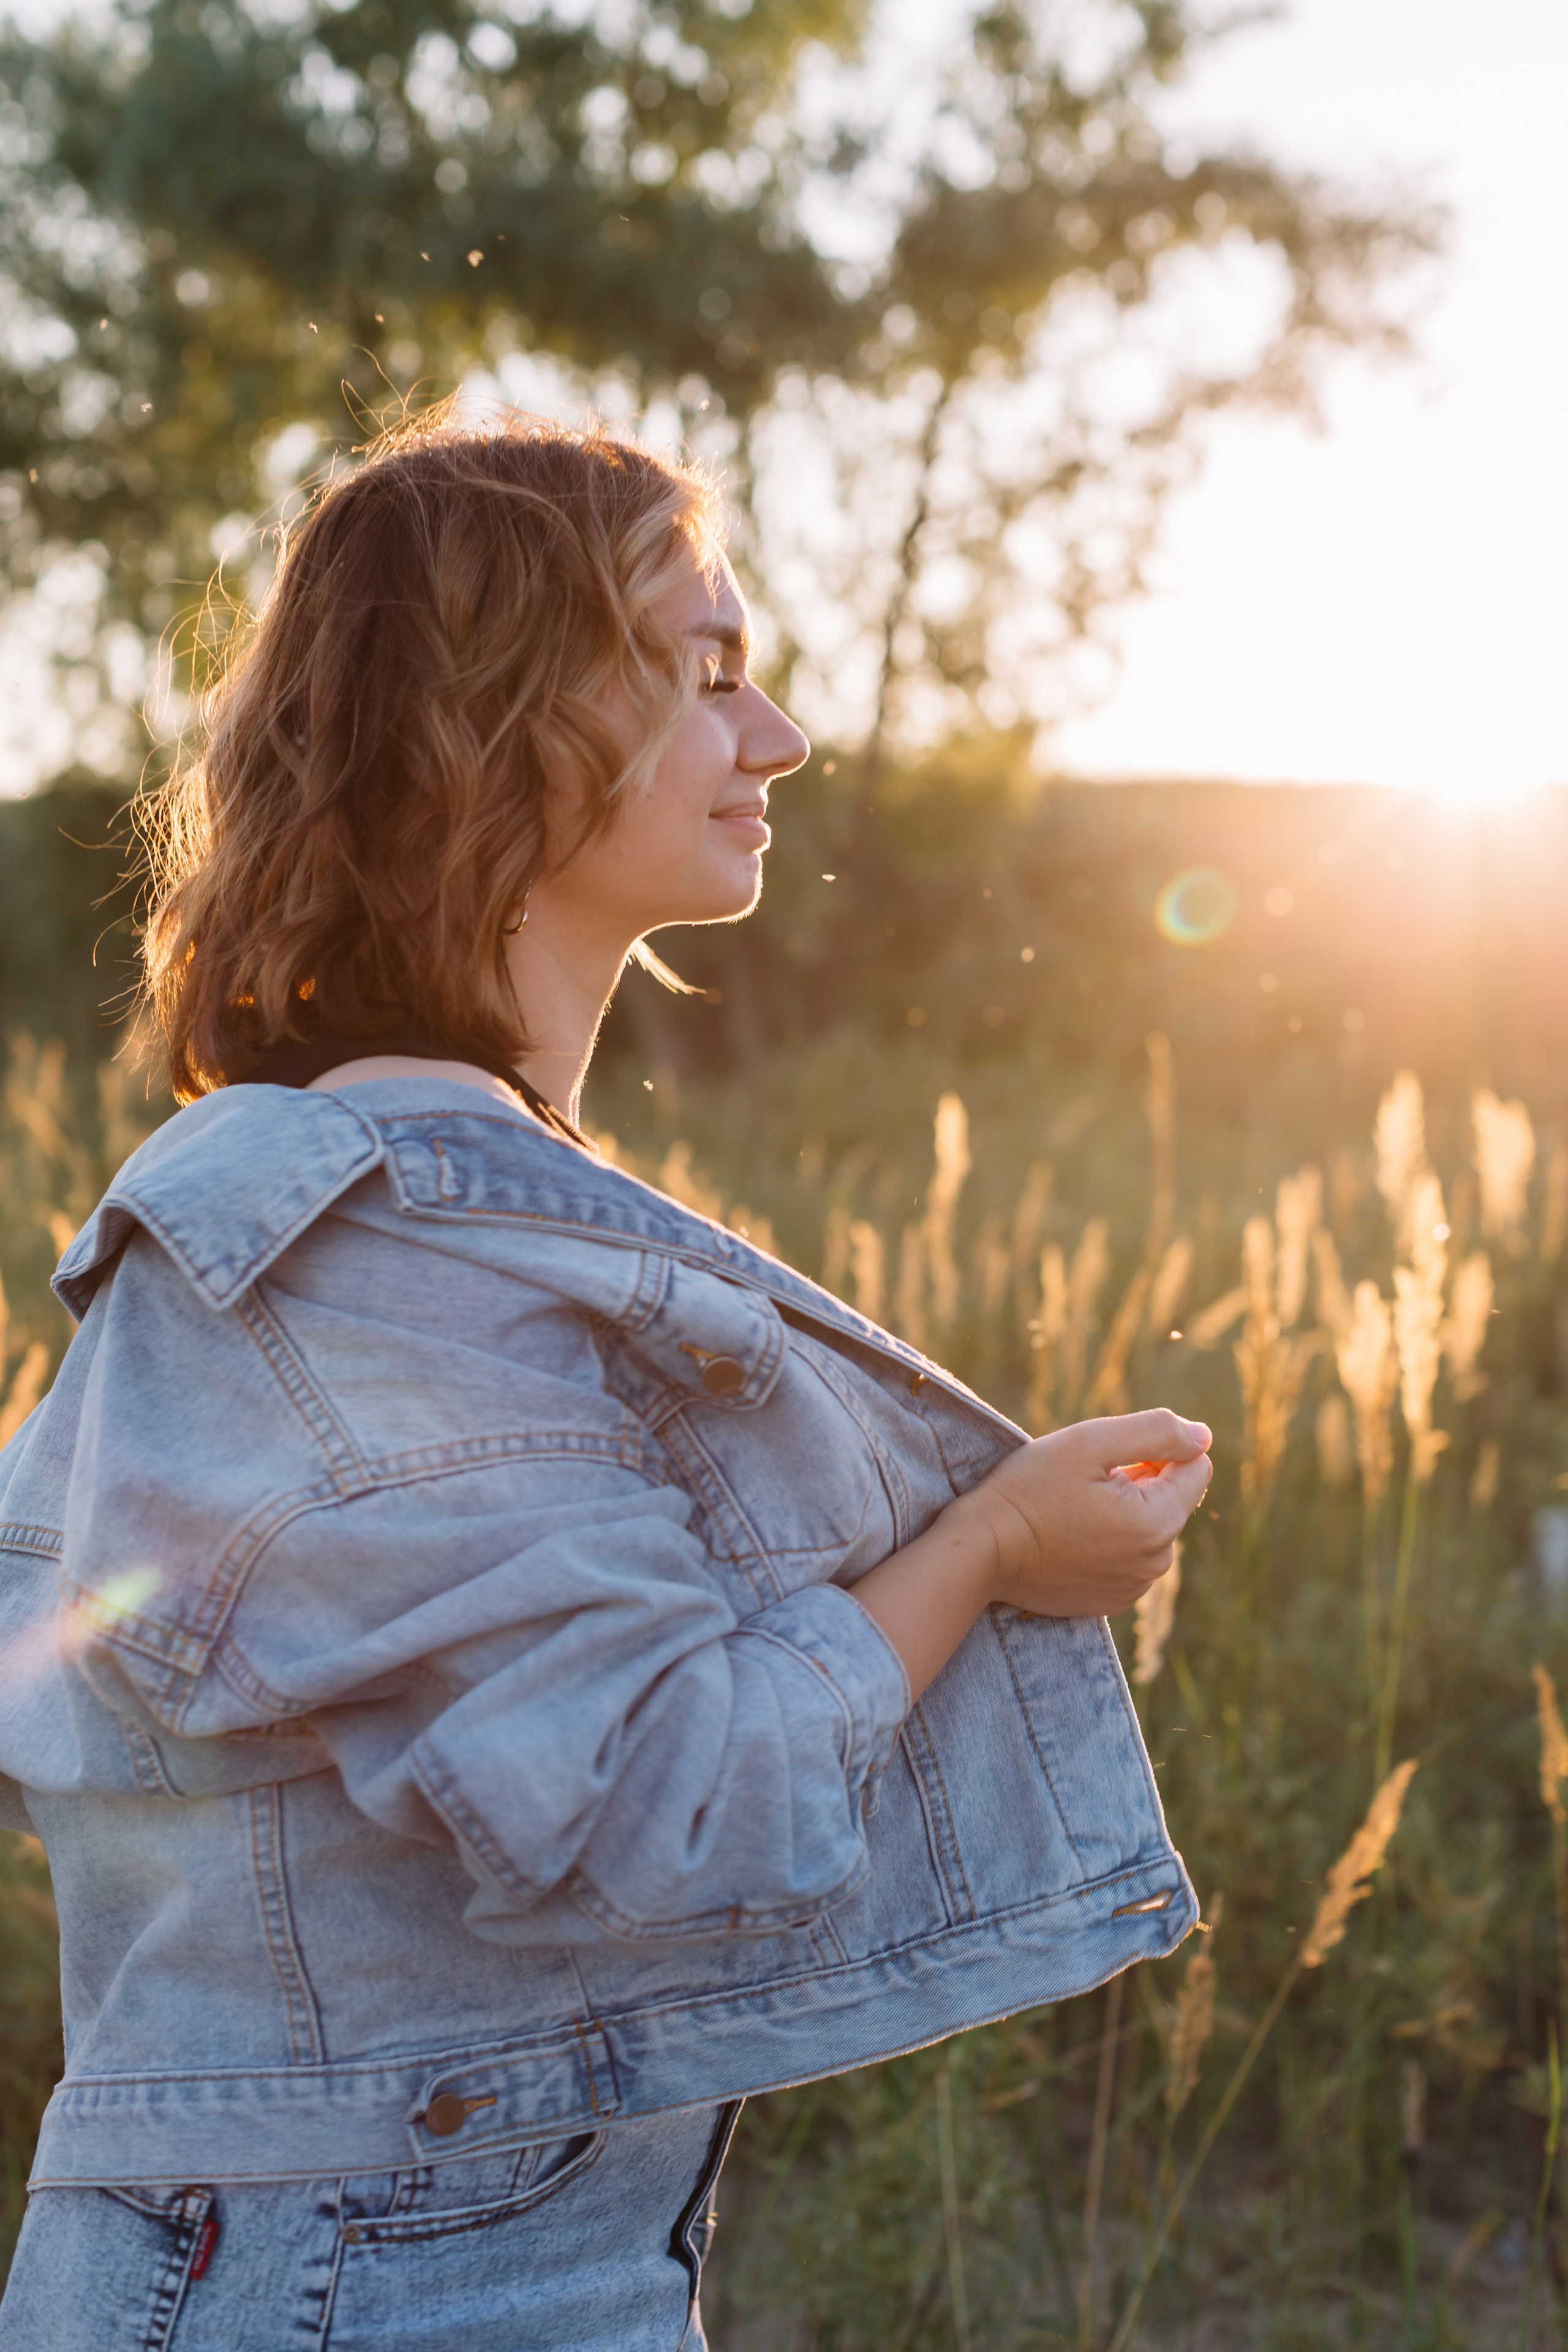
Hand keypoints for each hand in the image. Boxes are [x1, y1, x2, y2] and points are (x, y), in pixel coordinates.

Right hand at [955, 1408, 1212, 1618]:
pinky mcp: (1111, 1601)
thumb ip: (1156, 1432)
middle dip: (1139, 1481)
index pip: (1195, 1466)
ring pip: (1149, 1527)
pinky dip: (1108, 1541)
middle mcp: (1156, 1563)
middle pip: (1171, 1498)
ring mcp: (1134, 1587)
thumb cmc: (1030, 1489)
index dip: (1155, 1449)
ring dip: (1123, 1510)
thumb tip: (1204, 1436)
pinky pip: (1128, 1556)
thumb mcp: (1090, 1442)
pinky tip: (1068, 1537)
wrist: (980, 1552)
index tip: (1108, 1459)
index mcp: (1158, 1522)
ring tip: (1072, 1510)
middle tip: (1082, 1484)